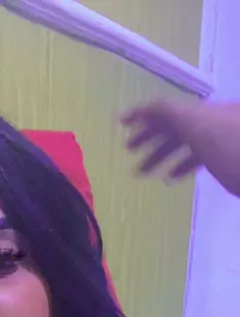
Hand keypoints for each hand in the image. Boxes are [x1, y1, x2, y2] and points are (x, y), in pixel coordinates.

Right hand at [121, 99, 239, 195]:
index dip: (140, 114)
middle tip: (129, 151)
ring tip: (144, 172)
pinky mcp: (227, 153)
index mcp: (200, 116)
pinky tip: (172, 176)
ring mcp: (219, 137)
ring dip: (162, 154)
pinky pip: (200, 153)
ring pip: (185, 141)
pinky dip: (183, 162)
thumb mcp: (200, 130)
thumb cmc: (235, 152)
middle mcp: (208, 121)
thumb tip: (152, 109)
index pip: (164, 108)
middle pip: (173, 124)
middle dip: (149, 137)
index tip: (120, 123)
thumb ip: (173, 115)